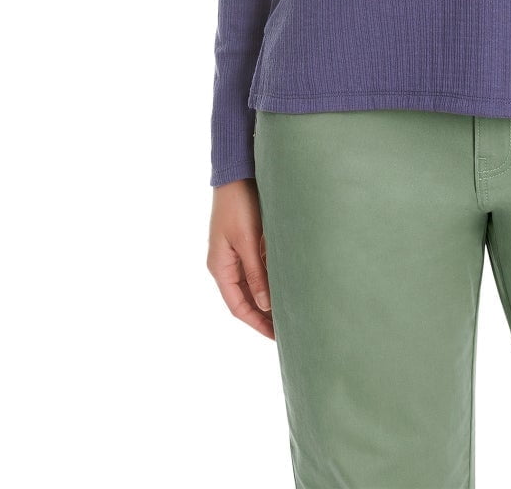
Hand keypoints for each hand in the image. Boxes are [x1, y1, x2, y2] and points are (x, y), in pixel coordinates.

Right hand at [208, 179, 274, 338]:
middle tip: (287, 329)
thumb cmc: (239, 204)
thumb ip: (256, 271)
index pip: (238, 306)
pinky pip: (257, 269)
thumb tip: (265, 305)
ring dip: (267, 299)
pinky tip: (285, 285)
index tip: (276, 336)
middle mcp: (226, 264)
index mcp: (221, 267)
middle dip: (263, 315)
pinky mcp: (246, 242)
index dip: (256, 323)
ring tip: (289, 312)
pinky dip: (269, 281)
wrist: (237, 173)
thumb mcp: (248, 239)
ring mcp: (235, 253)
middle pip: (245, 298)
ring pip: (252, 284)